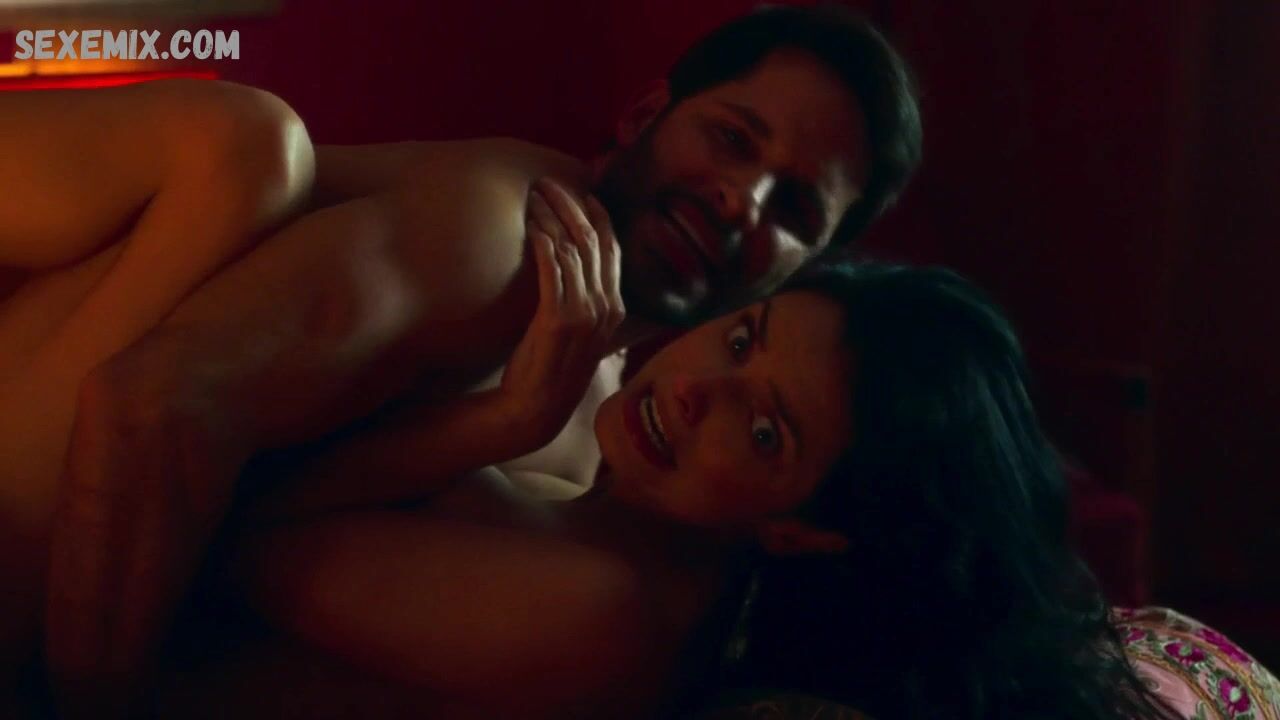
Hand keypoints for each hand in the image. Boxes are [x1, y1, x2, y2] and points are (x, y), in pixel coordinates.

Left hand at [500, 178, 624, 445]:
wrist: (535, 409)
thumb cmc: (552, 368)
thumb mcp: (579, 332)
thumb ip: (585, 302)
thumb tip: (576, 271)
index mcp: (615, 307)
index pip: (612, 249)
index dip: (597, 216)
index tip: (580, 193)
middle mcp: (605, 307)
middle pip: (591, 241)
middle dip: (568, 206)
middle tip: (545, 184)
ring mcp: (584, 314)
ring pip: (571, 251)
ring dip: (550, 218)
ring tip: (531, 199)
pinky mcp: (558, 320)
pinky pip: (553, 271)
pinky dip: (544, 245)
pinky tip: (532, 228)